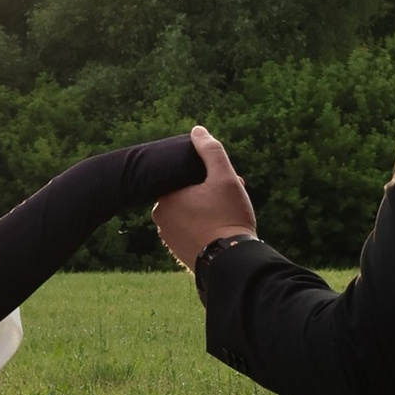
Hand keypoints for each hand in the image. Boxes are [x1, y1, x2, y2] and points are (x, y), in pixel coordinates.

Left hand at [154, 125, 258, 271]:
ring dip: (209, 210)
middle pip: (188, 196)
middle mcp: (160, 218)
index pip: (184, 178)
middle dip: (211, 193)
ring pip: (190, 214)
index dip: (208, 176)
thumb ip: (211, 151)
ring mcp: (169, 238)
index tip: (229, 181)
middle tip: (234, 197)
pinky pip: (192, 232)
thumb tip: (198, 131)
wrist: (232, 263)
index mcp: (166, 197)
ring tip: (231, 215)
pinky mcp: (179, 253)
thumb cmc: (228, 217)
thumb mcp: (224, 178)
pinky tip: (223, 231)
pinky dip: (205, 228)